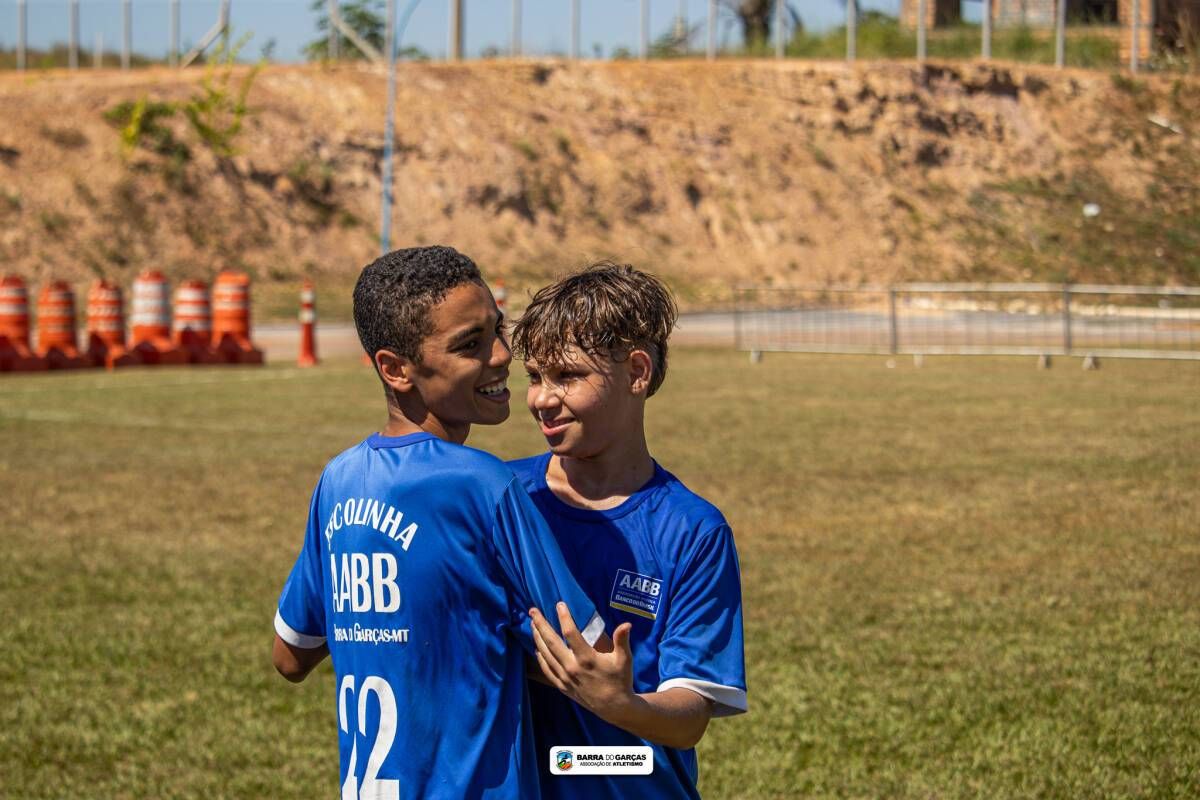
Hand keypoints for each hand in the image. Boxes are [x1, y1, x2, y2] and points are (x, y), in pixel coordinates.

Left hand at [529, 603, 634, 717]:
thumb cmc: (621, 680)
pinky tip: (537, 649)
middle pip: (551, 642)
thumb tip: (627, 624)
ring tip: (532, 624)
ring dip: (537, 638)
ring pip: (545, 655)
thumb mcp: (625, 660)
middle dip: (541, 624)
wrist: (614, 707)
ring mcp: (565, 678)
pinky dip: (540, 658)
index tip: (559, 604)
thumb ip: (622, 640)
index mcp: (587, 659)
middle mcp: (572, 667)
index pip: (570, 633)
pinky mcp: (563, 686)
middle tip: (532, 611)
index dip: (564, 617)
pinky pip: (547, 670)